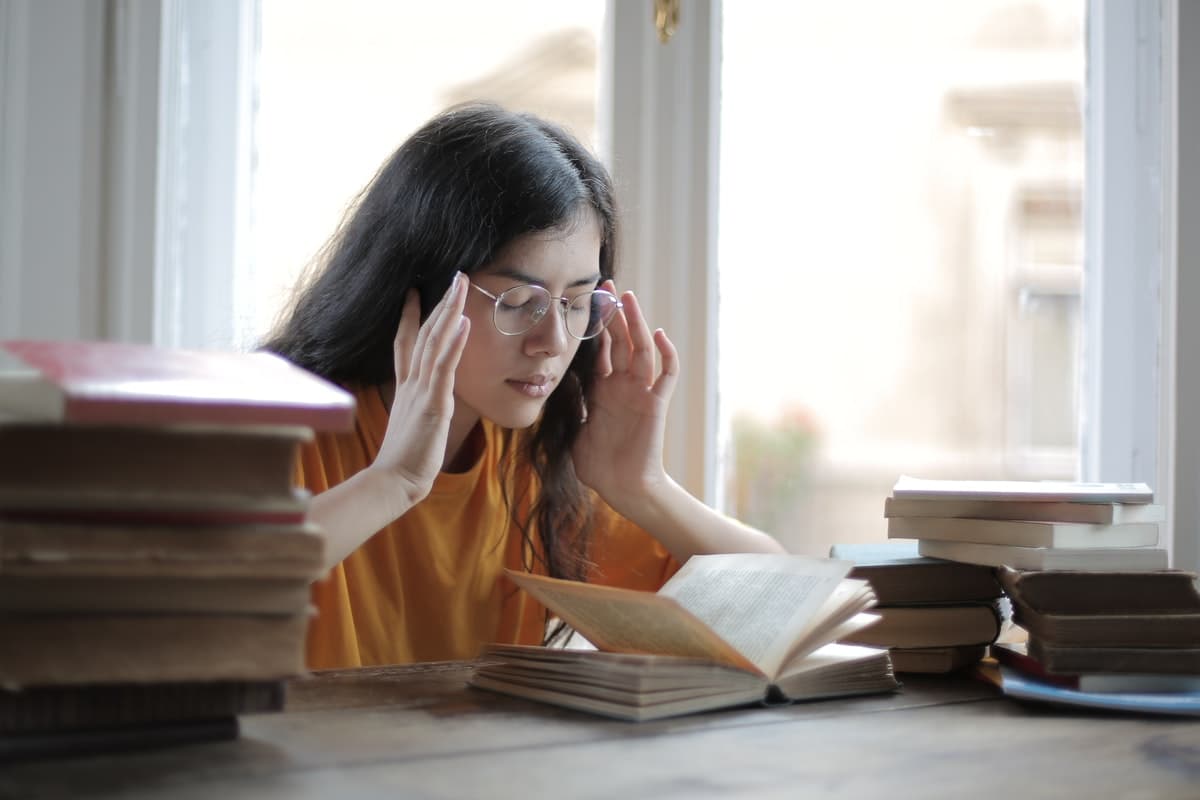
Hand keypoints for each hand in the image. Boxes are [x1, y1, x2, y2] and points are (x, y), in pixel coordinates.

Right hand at [371, 273, 469, 506]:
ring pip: (435, 342)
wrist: (393, 481)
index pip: (407, 343)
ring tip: (461, 285)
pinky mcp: (433, 404)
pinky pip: (444, 368)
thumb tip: (425, 404)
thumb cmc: (405, 460)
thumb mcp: (412, 425)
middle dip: (440, 303)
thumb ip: (417, 408)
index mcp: (406, 387)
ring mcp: (422, 391)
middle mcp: (412, 382)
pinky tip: (463, 322)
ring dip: (449, 311)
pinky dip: (454, 344)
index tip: (415, 292)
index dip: (411, 317)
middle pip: (425, 333)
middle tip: (454, 276)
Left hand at [572, 282, 679, 511]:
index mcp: (603, 389)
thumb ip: (566, 406)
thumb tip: (546, 386)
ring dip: (637, 323)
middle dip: (614, 313)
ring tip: (629, 298)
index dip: (595, 326)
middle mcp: (623, 385)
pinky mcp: (656, 405)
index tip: (585, 301)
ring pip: (642, 349)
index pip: (600, 349)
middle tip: (607, 285)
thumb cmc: (598, 465)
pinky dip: (666, 354)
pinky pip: (666, 376)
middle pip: (621, 340)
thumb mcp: (571, 429)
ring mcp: (641, 393)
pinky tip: (659, 334)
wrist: (621, 488)